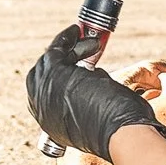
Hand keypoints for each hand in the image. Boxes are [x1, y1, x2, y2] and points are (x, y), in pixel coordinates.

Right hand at [26, 26, 165, 158]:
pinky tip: (77, 31)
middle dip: (63, 60)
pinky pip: (56, 49)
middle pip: (44, 76)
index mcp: (52, 126)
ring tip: (89, 41)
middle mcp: (42, 111)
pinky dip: (66, 37)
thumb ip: (91, 106)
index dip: (60, 79)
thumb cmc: (123, 130)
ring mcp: (45, 93)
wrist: (122, 134)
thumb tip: (97, 81)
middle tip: (84, 49)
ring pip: (50, 62)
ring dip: (69, 47)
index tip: (76, 66)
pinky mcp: (55, 75)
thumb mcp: (100, 121)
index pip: (47, 96)